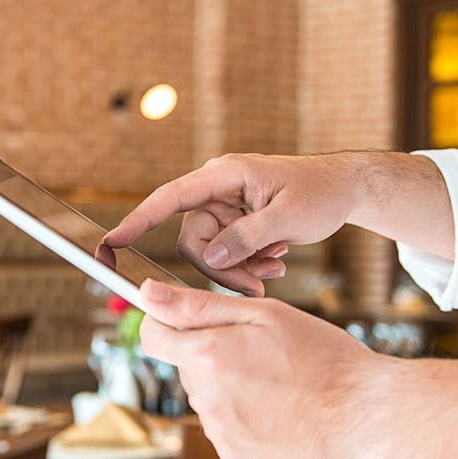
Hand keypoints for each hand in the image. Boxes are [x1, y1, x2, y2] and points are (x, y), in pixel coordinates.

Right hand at [104, 153, 365, 295]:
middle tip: (258, 283)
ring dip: (241, 267)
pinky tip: (276, 261)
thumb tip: (209, 259)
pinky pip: (227, 253)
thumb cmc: (320, 192)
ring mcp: (226, 208)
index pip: (169, 198)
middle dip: (222, 267)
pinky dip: (250, 263)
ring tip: (276, 266)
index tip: (112, 241)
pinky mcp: (236, 223)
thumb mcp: (287, 217)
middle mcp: (218, 190)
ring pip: (211, 252)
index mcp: (224, 175)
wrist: (345, 189)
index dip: (138, 220)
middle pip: (193, 240)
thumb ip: (245, 238)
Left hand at [137, 279, 391, 458]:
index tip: (186, 320)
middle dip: (211, 354)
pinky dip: (245, 416)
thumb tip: (147, 294)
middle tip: (261, 350)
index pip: (152, 336)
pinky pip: (226, 427)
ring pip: (208, 397)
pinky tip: (280, 409)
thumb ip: (198, 306)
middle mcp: (205, 399)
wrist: (367, 415)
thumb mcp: (264, 314)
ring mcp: (220, 434)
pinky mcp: (236, 458)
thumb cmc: (323, 355)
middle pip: (187, 367)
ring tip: (279, 382)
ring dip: (230, 386)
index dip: (166, 322)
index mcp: (207, 356)